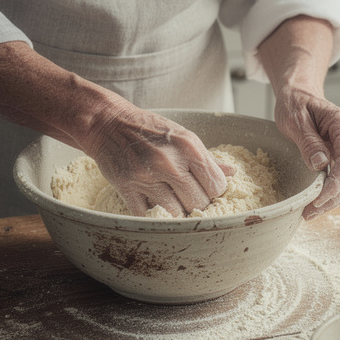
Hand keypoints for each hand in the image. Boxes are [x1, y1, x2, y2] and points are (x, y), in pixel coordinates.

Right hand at [82, 105, 232, 216]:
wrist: (108, 124)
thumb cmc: (150, 130)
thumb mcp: (184, 136)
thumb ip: (207, 158)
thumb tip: (231, 173)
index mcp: (189, 148)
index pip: (216, 185)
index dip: (215, 192)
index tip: (207, 190)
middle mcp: (169, 163)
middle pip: (198, 202)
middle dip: (198, 204)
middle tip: (191, 198)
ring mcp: (146, 177)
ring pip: (176, 213)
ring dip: (178, 212)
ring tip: (175, 203)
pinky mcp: (126, 188)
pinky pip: (148, 215)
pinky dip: (155, 215)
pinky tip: (157, 206)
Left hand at [273, 86, 339, 219]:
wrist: (301, 95)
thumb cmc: (296, 103)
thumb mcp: (295, 119)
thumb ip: (308, 142)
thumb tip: (320, 165)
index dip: (336, 183)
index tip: (318, 200)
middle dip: (334, 198)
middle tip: (309, 213)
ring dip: (335, 200)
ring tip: (312, 212)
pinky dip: (336, 193)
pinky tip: (319, 203)